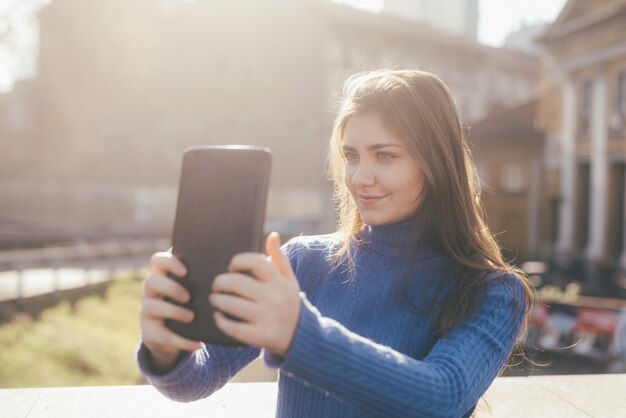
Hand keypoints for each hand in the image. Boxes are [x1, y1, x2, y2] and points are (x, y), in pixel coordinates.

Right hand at [140, 251, 202, 372]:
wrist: (171, 337)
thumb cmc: (189, 306)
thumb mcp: (193, 292)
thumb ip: (203, 280)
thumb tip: (232, 273)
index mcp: (163, 277)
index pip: (157, 260)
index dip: (169, 262)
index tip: (186, 271)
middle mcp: (151, 293)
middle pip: (151, 282)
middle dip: (171, 288)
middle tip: (189, 297)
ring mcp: (147, 313)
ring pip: (152, 307)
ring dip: (174, 312)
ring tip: (192, 317)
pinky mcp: (150, 334)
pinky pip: (163, 336)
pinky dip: (182, 341)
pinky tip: (198, 343)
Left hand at [209, 232, 300, 356]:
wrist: (302, 335)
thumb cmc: (289, 302)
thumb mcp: (289, 280)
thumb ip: (279, 258)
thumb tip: (272, 235)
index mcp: (279, 281)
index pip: (255, 262)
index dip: (238, 261)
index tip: (231, 267)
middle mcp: (274, 298)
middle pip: (237, 283)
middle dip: (220, 282)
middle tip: (216, 285)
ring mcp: (268, 318)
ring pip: (232, 304)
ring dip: (217, 300)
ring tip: (214, 299)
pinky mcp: (262, 336)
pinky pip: (234, 327)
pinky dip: (221, 321)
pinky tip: (218, 317)